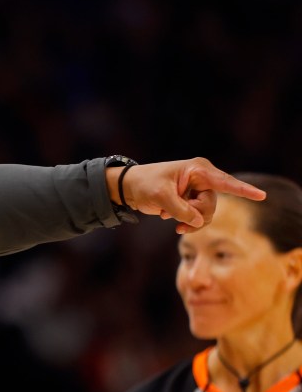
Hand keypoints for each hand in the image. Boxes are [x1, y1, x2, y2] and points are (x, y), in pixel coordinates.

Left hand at [106, 157, 265, 233]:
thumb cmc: (143, 184)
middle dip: (196, 215)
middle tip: (176, 217)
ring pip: (206, 213)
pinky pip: (198, 217)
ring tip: (171, 221)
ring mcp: (198, 190)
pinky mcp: (191, 200)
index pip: (225, 182)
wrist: (129, 187)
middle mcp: (202, 178)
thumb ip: (181, 210)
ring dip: (190, 221)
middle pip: (212, 204)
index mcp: (198, 169)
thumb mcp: (160, 197)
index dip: (243, 190)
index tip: (261, 196)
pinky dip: (185, 221)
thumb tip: (198, 222)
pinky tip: (168, 217)